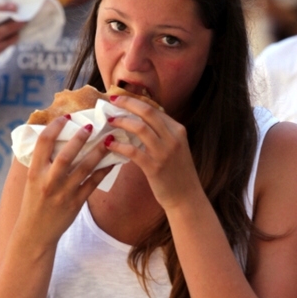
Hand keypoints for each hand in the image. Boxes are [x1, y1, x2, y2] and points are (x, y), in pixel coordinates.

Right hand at [15, 117, 114, 248]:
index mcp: (34, 172)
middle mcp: (49, 181)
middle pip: (66, 155)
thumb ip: (42, 162)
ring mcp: (64, 193)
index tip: (66, 117)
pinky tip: (112, 160)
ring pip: (85, 168)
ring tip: (108, 139)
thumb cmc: (33, 203)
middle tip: (91, 125)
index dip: (55, 127)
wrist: (35, 233)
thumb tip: (55, 138)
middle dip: (79, 138)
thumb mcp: (32, 180)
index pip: (43, 143)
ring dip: (98, 152)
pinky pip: (94, 183)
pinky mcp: (77, 203)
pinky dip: (104, 170)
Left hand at [105, 94, 201, 210]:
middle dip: (127, 103)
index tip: (121, 99)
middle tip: (112, 100)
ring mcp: (164, 152)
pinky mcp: (154, 167)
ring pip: (140, 128)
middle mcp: (173, 138)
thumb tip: (140, 122)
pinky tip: (109, 144)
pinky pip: (133, 151)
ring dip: (121, 121)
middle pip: (147, 112)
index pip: (155, 109)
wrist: (186, 198)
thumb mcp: (175, 148)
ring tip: (110, 121)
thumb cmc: (177, 174)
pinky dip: (119, 145)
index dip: (136, 101)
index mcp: (178, 130)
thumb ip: (162, 134)